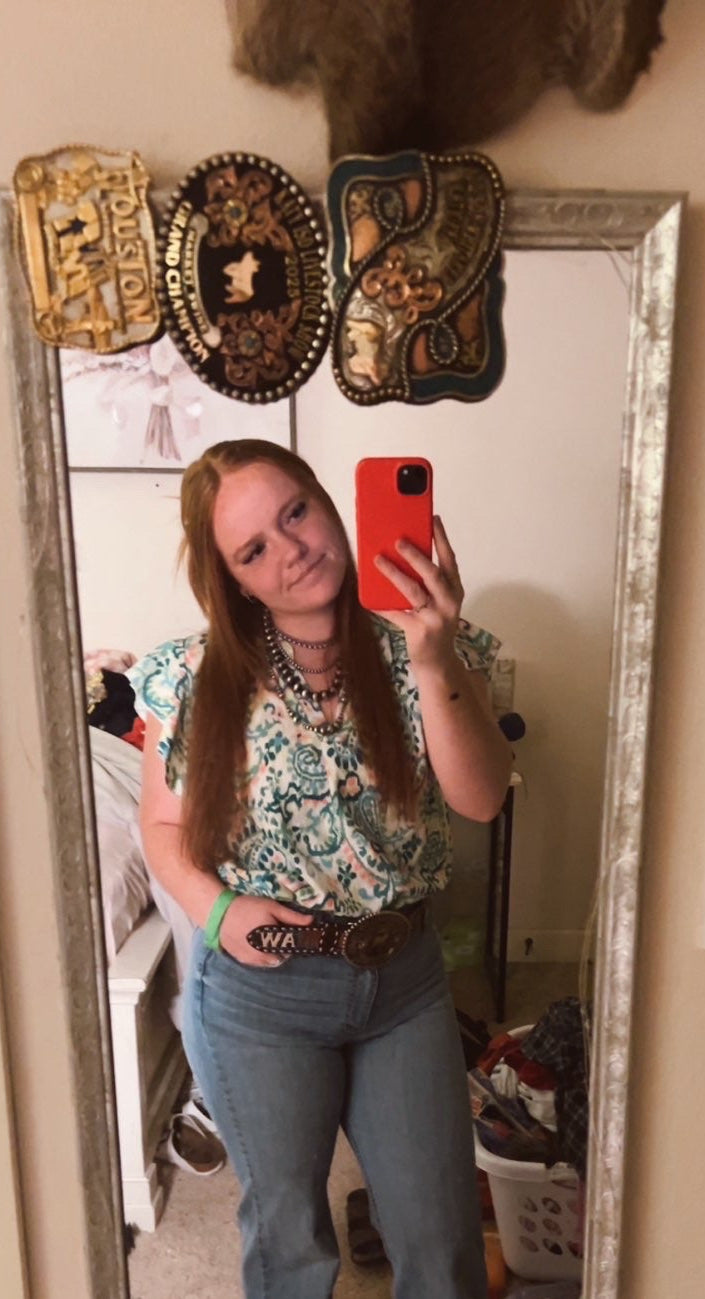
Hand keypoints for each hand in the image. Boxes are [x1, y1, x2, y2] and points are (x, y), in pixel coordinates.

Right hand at [218, 895, 312, 967]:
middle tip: (279, 934)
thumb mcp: (271, 907)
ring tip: (269, 939)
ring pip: (270, 962)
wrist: (220, 914)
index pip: (293, 950)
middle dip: (284, 948)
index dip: (295, 942)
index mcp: (273, 942)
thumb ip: (292, 917)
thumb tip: (312, 921)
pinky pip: (259, 963)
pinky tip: (258, 944)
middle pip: (282, 957)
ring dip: (274, 954)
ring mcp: (252, 960)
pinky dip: (262, 956)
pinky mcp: (243, 960)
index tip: (293, 934)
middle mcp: (263, 955)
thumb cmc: (248, 908)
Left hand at [374, 516, 463, 667]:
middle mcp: (449, 601)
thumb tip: (399, 554)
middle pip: (432, 573)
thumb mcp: (438, 600)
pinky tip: (370, 598)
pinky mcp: (420, 631)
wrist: (438, 661)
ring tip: (379, 560)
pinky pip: (397, 614)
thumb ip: (426, 582)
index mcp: (455, 589)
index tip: (433, 518)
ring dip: (394, 574)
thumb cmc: (434, 623)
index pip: (449, 559)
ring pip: (413, 591)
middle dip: (415, 555)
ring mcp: (435, 617)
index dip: (441, 538)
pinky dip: (382, 605)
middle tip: (398, 540)